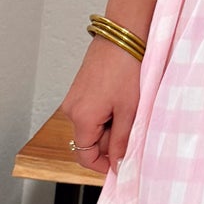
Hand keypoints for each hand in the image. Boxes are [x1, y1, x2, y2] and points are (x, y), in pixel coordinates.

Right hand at [65, 36, 142, 173]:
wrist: (121, 37)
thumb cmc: (126, 68)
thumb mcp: (130, 110)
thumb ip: (122, 140)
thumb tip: (118, 162)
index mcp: (82, 118)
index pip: (84, 156)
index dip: (103, 166)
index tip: (120, 164)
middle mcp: (72, 110)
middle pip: (87, 142)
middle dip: (109, 143)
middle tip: (131, 129)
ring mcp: (73, 99)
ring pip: (90, 127)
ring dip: (109, 127)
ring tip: (127, 111)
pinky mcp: (79, 90)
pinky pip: (90, 113)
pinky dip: (105, 114)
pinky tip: (120, 102)